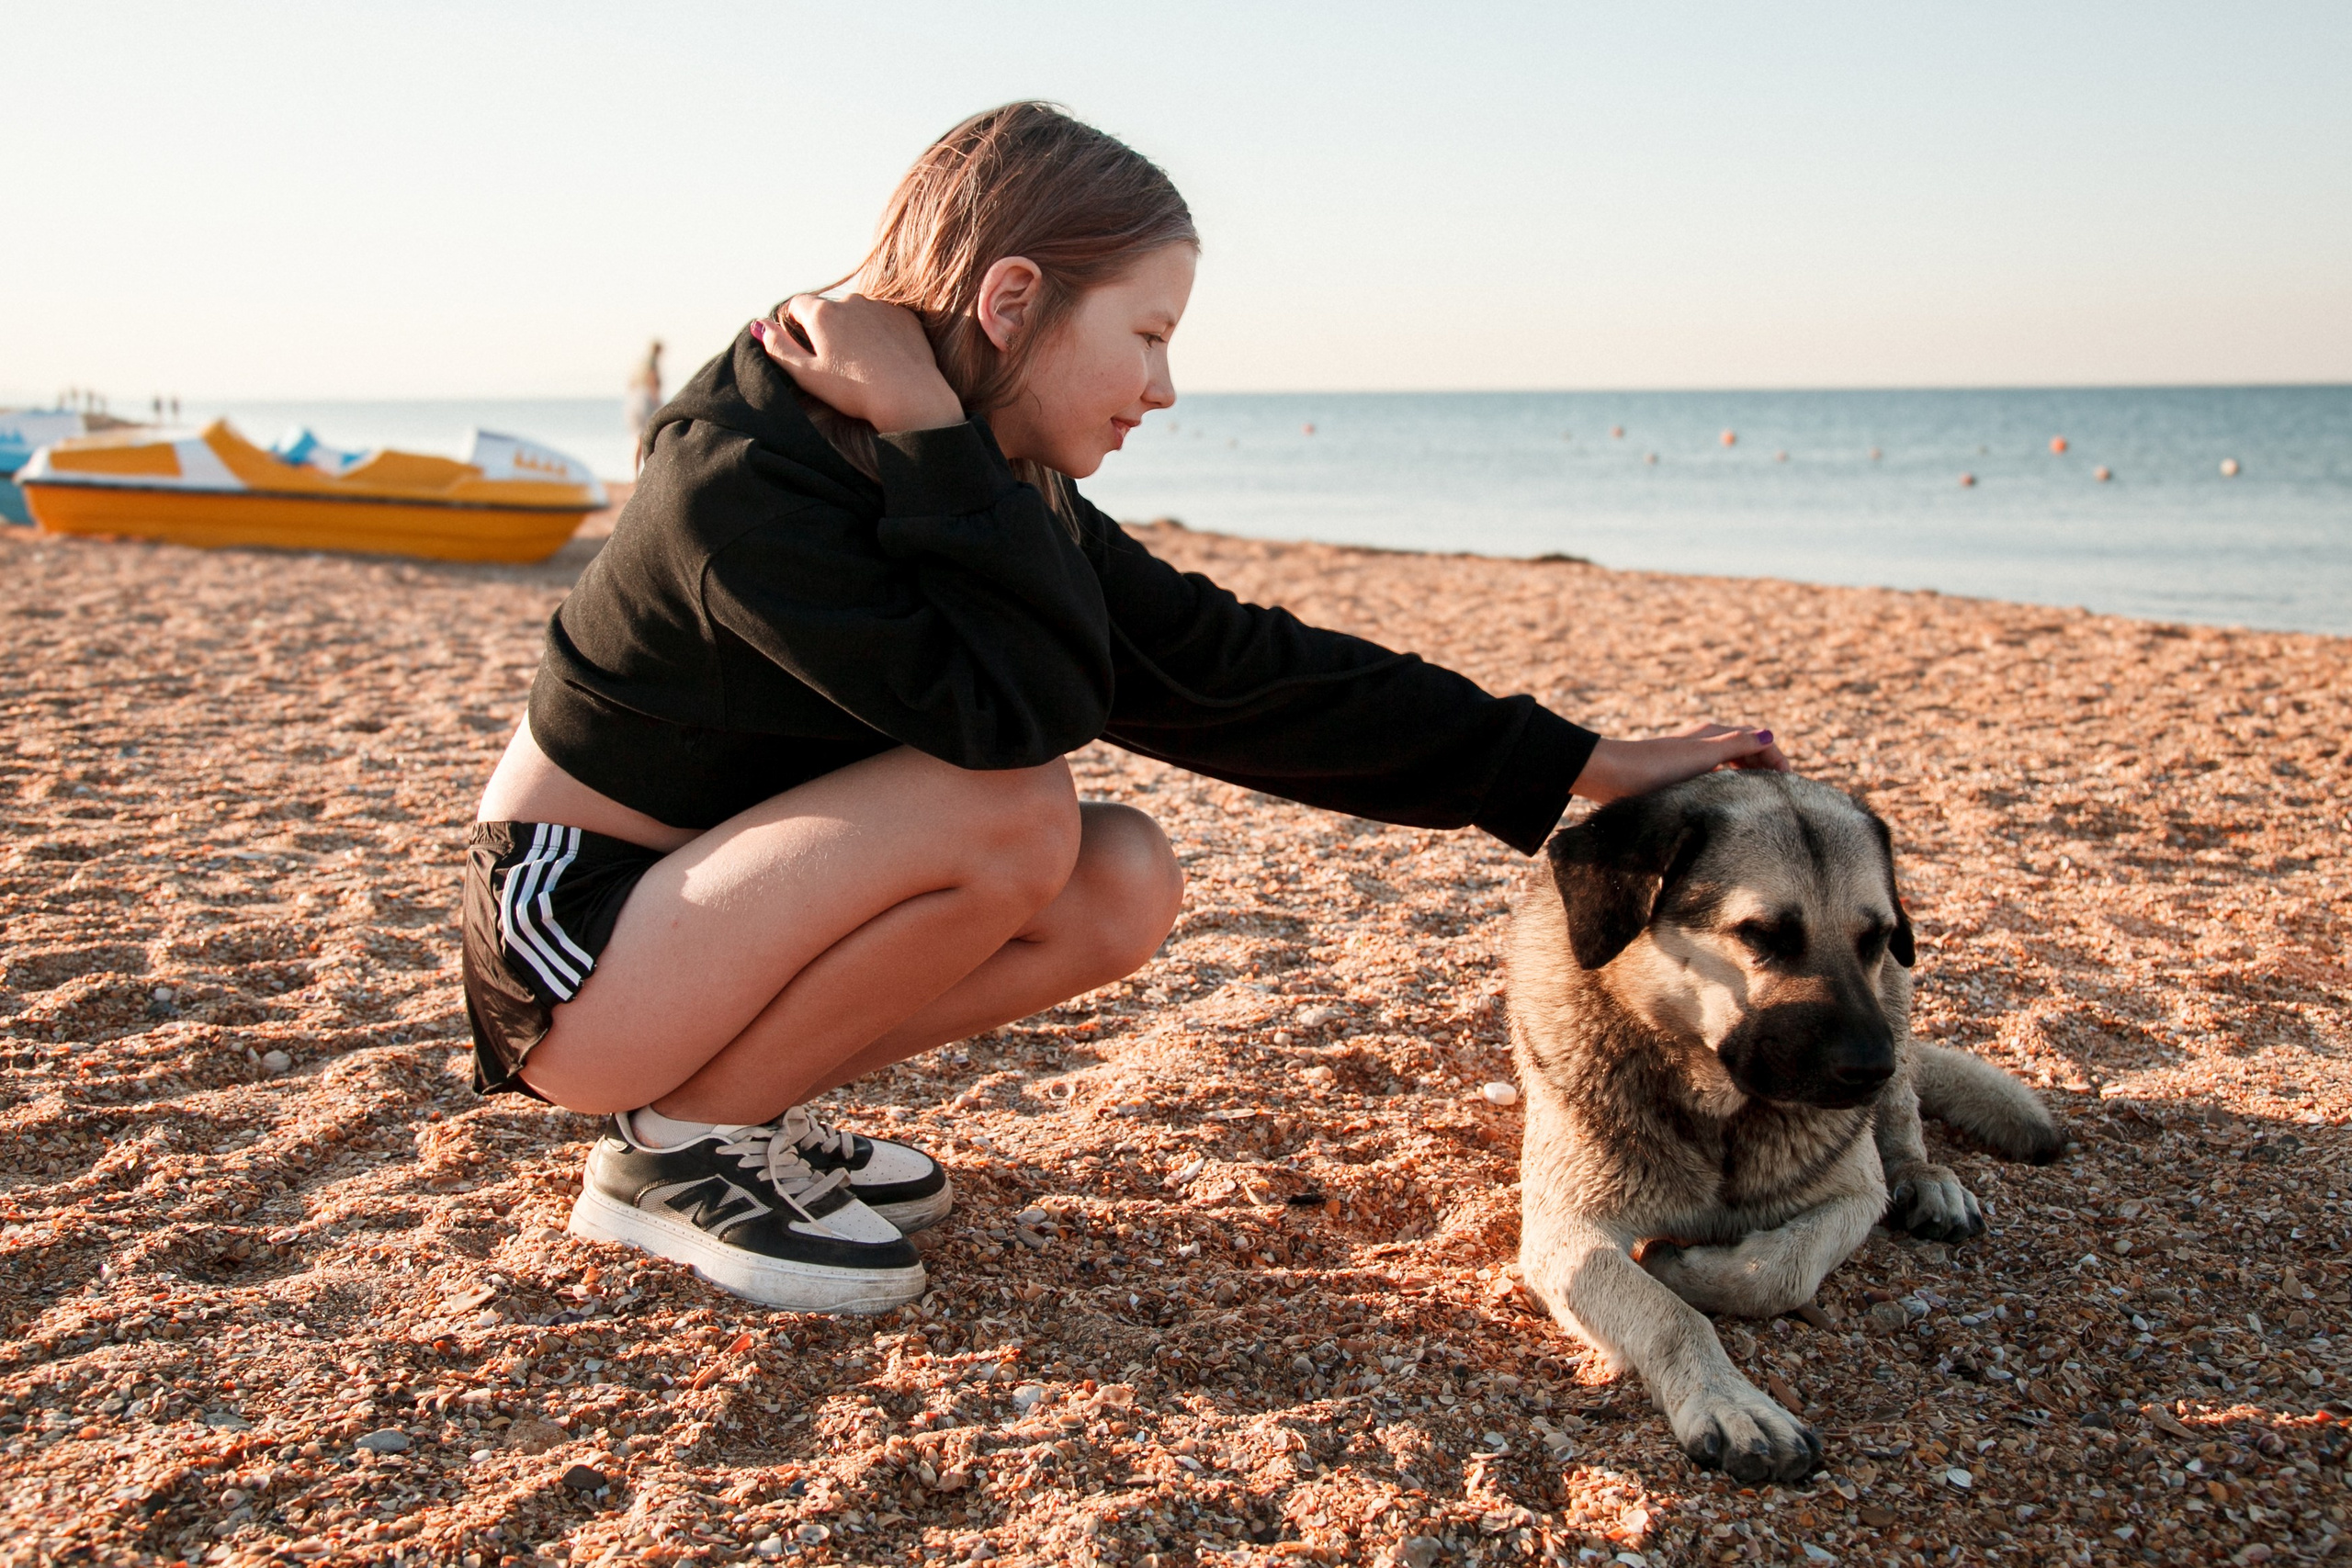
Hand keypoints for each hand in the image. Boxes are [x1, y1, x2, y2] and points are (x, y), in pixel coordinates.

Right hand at [749, 295, 963, 434]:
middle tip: (835, 361)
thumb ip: (778, 347)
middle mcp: (850, 300)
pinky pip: (883, 319)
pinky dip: (879, 333)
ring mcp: (880, 305)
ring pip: (856, 313)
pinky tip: (883, 358)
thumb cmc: (853, 390)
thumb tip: (759, 325)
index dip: (794, 324)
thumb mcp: (806, 374)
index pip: (796, 305)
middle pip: (827, 309)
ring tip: (861, 363)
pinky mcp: (904, 316)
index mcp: (822, 312)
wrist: (908, 396)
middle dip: (826, 328)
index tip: (803, 346)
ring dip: (853, 329)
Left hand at [1571, 722, 1788, 804]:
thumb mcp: (1702, 756)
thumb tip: (1770, 736)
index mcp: (1714, 734)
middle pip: (1747, 749)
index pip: (1760, 740)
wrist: (1612, 775)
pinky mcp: (1679, 773)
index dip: (1778, 758)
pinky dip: (1730, 783)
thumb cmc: (1657, 765)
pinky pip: (1715, 775)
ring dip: (1749, 774)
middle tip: (1782, 794)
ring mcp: (1692, 758)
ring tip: (1761, 798)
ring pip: (1731, 763)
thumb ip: (1736, 745)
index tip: (1791, 784)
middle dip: (1767, 766)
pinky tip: (1728, 799)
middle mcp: (1705, 742)